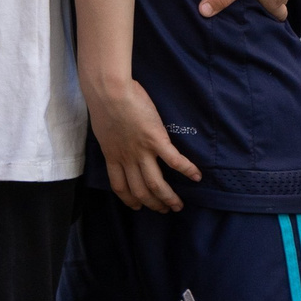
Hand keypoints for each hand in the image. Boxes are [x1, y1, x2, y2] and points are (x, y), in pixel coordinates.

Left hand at [83, 77, 195, 211]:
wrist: (109, 91)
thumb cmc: (103, 101)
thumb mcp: (103, 127)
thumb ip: (112, 138)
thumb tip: (116, 138)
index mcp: (112, 155)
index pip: (120, 186)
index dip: (129, 199)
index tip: (137, 206)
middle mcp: (127, 159)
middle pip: (140, 191)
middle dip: (153, 204)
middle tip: (164, 210)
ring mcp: (142, 151)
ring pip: (156, 184)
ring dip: (168, 198)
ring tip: (178, 205)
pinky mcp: (156, 140)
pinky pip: (174, 161)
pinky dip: (187, 170)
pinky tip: (197, 176)